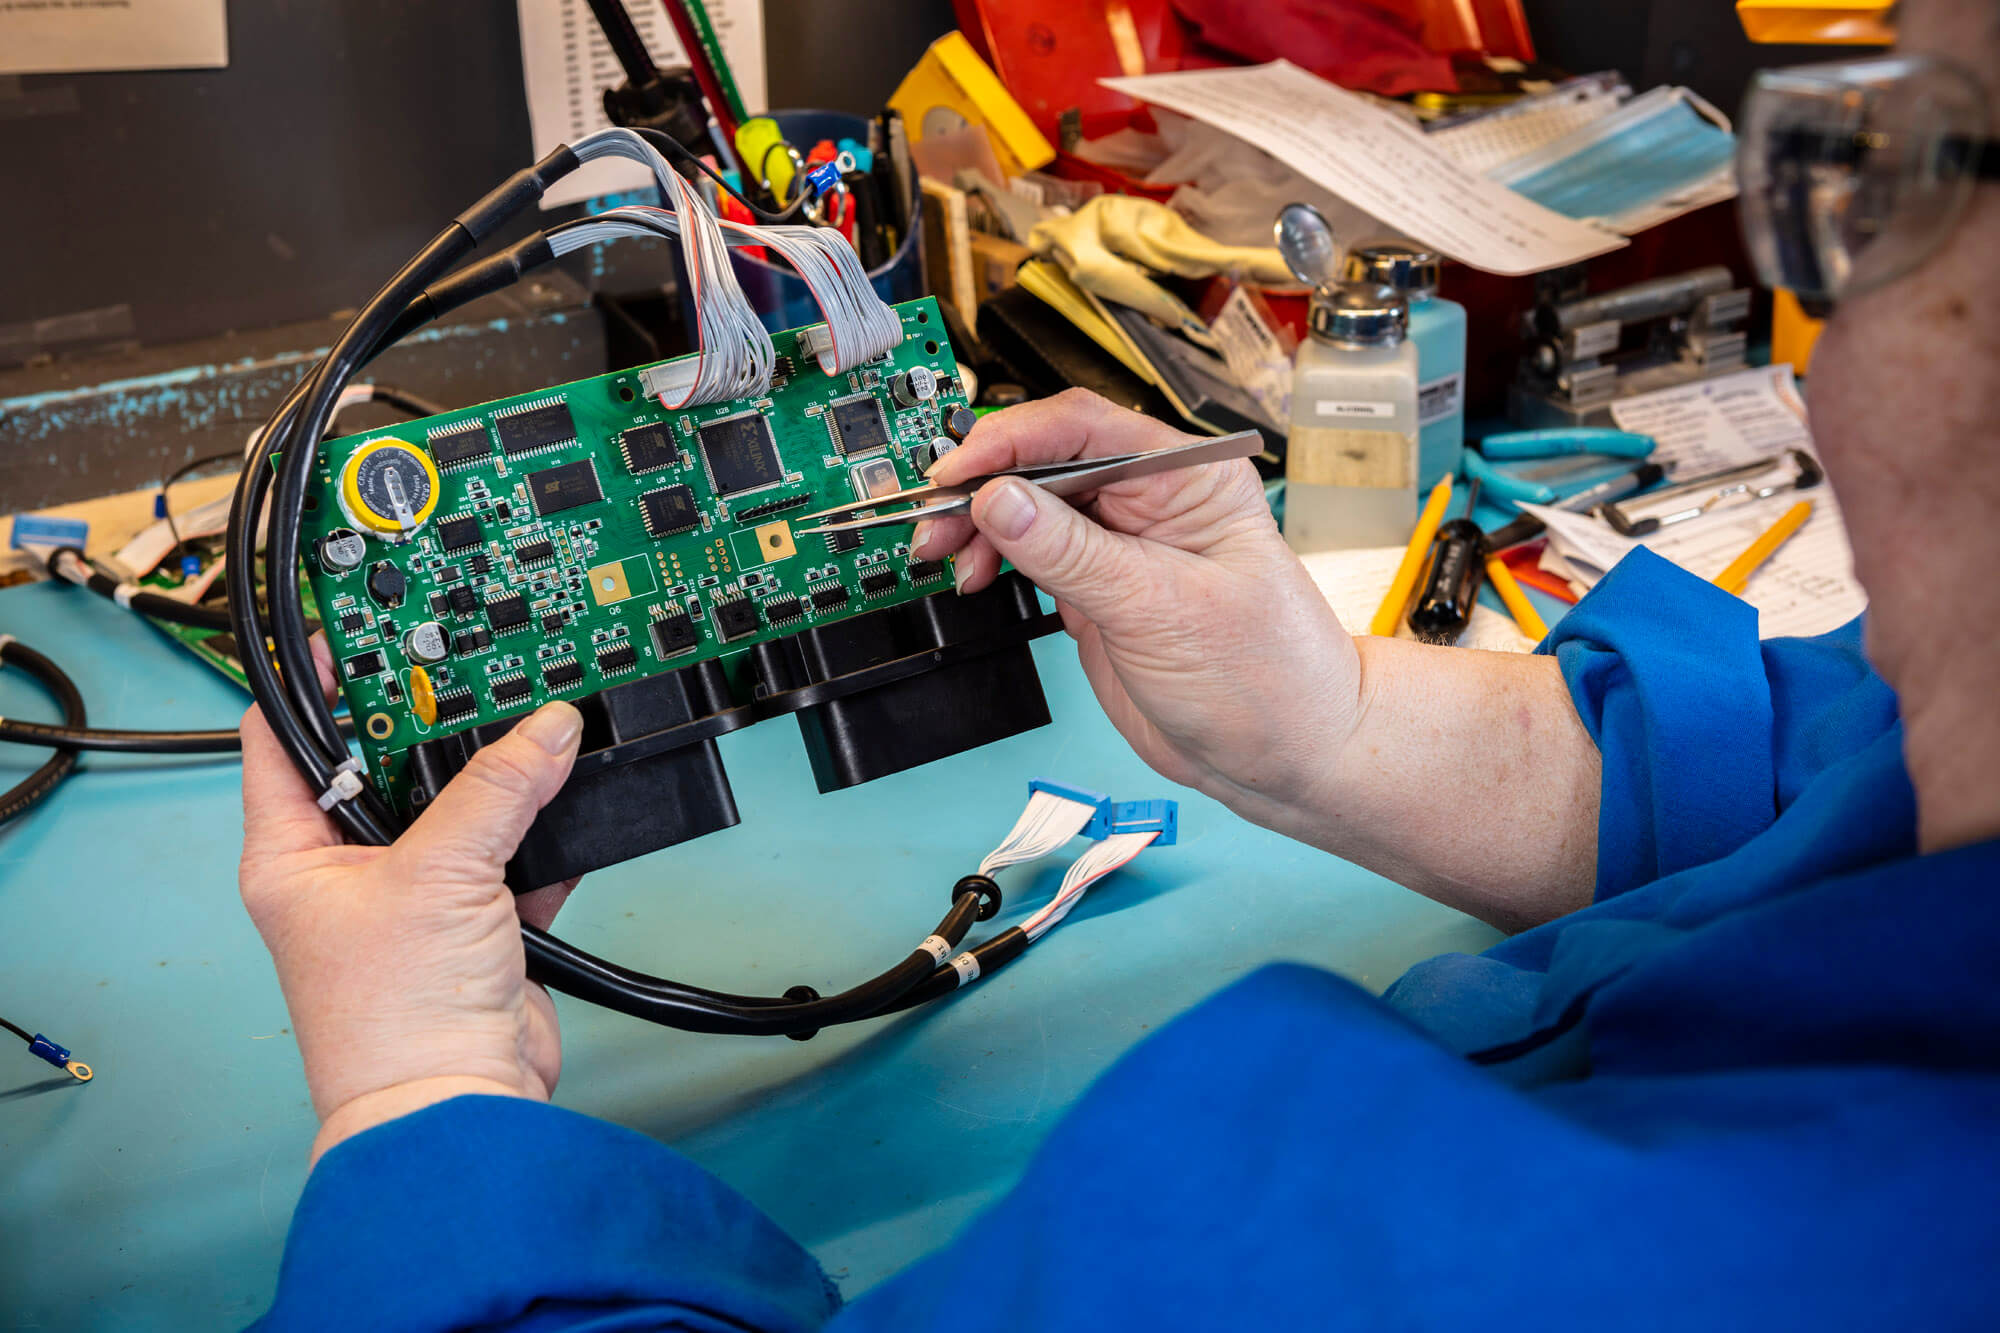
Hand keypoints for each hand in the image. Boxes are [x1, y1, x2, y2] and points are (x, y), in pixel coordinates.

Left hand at [238, 638, 583, 1163]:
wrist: (455, 1104)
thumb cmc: (392, 1021)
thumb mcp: (438, 875)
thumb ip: (497, 792)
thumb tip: (545, 729)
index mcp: (292, 856)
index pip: (283, 740)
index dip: (314, 678)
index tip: (355, 628)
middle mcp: (347, 873)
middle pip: (386, 765)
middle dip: (432, 721)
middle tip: (468, 665)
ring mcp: (414, 899)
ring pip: (460, 809)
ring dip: (500, 776)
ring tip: (532, 723)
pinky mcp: (477, 926)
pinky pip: (515, 856)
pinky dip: (546, 832)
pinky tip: (569, 797)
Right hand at [912, 390, 1360, 823]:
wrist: (1284, 756)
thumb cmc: (1267, 677)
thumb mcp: (1160, 608)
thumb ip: (1073, 553)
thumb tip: (1001, 501)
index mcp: (1187, 476)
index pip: (1083, 429)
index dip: (1011, 442)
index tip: (959, 472)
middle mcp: (1152, 500)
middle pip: (1045, 463)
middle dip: (982, 486)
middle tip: (935, 519)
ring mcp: (1121, 547)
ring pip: (1028, 508)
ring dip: (978, 526)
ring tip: (945, 555)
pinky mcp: (1098, 591)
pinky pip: (1030, 555)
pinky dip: (992, 559)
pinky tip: (972, 573)